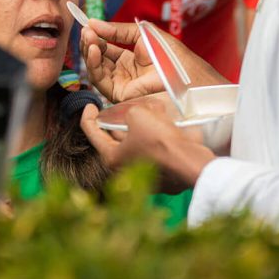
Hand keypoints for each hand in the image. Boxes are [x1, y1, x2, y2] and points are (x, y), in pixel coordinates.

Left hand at [80, 102, 214, 190]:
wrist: (190, 163)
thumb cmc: (160, 142)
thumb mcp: (138, 115)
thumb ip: (130, 111)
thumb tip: (136, 114)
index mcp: (112, 158)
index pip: (92, 134)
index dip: (88, 116)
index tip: (90, 105)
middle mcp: (124, 170)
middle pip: (115, 139)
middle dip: (118, 121)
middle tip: (121, 107)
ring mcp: (144, 174)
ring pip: (135, 143)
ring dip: (139, 127)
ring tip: (147, 111)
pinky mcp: (161, 173)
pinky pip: (152, 149)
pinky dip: (154, 136)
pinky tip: (162, 123)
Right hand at [82, 19, 228, 102]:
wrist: (186, 76)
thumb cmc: (172, 56)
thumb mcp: (144, 35)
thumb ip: (118, 30)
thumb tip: (93, 23)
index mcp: (133, 59)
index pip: (107, 48)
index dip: (97, 36)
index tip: (87, 25)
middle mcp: (125, 73)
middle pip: (99, 59)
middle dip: (90, 43)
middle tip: (85, 30)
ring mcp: (122, 84)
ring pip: (96, 69)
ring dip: (89, 52)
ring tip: (88, 37)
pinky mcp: (120, 95)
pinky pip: (101, 80)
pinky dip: (94, 64)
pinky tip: (94, 49)